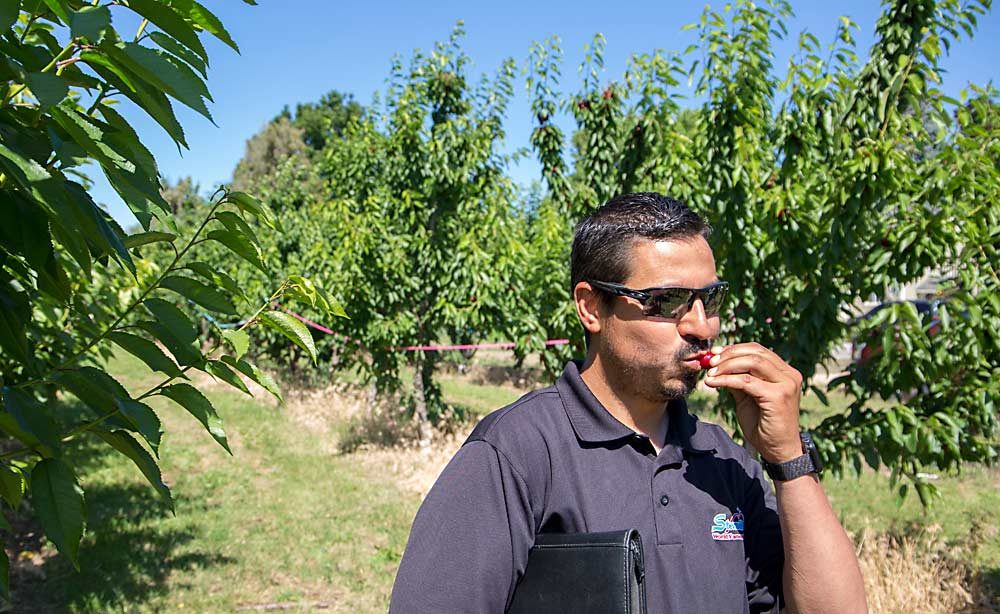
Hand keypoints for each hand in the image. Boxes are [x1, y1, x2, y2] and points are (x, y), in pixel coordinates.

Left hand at [703, 342, 802, 462]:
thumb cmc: (764, 425)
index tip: (714, 353)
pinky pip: (746, 381)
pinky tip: (713, 383)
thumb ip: (739, 380)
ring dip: (726, 365)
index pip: (758, 350)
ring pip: (751, 362)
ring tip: (710, 372)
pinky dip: (726, 379)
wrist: (778, 450)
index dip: (734, 349)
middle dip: (728, 354)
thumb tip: (718, 365)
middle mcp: (790, 375)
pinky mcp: (778, 396)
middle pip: (755, 352)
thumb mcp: (748, 398)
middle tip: (709, 362)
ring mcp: (786, 384)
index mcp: (785, 372)